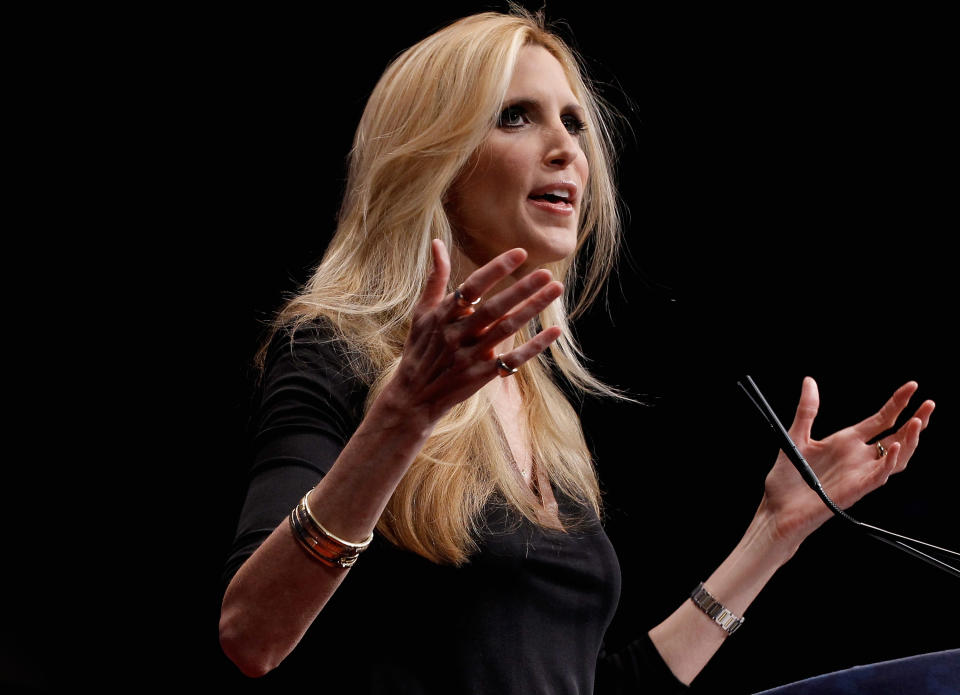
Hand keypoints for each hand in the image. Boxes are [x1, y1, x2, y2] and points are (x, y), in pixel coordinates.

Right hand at [380, 239, 562, 423]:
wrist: (413, 397)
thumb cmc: (420, 348)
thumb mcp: (422, 313)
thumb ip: (435, 278)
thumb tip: (438, 243)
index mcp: (442, 315)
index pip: (472, 287)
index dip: (496, 269)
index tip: (520, 253)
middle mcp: (456, 334)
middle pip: (493, 308)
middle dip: (521, 289)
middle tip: (547, 273)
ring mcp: (469, 356)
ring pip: (505, 330)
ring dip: (531, 309)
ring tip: (555, 290)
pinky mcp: (481, 376)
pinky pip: (512, 360)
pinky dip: (534, 347)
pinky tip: (554, 332)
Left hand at [760, 377, 934, 544]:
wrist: (778, 508)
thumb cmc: (786, 478)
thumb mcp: (796, 436)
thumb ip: (807, 409)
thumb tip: (809, 380)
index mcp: (847, 441)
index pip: (881, 419)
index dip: (898, 403)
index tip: (912, 385)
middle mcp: (858, 457)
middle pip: (897, 436)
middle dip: (916, 420)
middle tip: (929, 403)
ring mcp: (860, 473)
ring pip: (896, 456)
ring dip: (909, 440)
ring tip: (918, 421)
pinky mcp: (857, 489)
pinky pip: (880, 475)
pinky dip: (889, 460)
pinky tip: (894, 446)